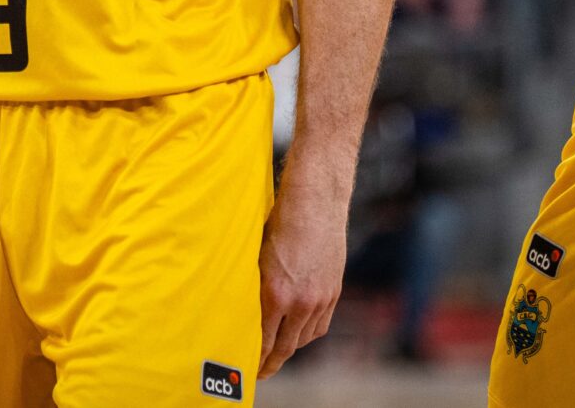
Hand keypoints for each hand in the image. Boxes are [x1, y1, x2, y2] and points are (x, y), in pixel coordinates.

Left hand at [255, 187, 346, 377]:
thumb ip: (253, 285)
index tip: (247, 367)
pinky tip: (298, 333)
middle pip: (285, 347)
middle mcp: (300, 302)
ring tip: (277, 353)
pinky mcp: (333, 292)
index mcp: (275, 293)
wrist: (315, 202)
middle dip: (271, 363)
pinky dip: (308, 333)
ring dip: (290, 347)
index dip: (255, 358)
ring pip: (304, 338)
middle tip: (260, 373)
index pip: (263, 340)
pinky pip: (320, 325)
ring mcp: (320, 299)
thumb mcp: (256, 255)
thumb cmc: (278, 221)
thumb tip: (241, 307)